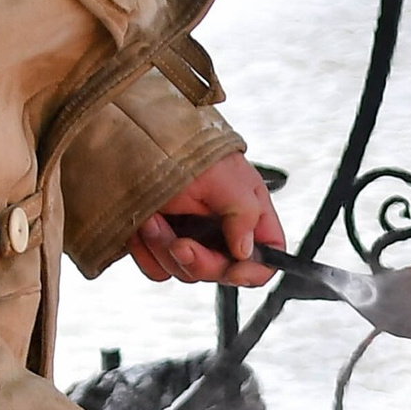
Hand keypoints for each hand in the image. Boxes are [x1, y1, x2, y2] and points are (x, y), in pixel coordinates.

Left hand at [132, 153, 284, 285]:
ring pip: (185, 272)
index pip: (267, 258)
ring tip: (154, 219)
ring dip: (165, 250)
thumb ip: (245, 214)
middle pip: (221, 272)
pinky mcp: (161, 246)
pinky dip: (147, 253)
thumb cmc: (191, 148)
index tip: (233, 270)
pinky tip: (143, 226)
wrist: (144, 138)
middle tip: (180, 243)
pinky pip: (157, 269)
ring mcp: (191, 240)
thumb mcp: (227, 177)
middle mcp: (222, 232)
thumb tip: (246, 251)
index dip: (254, 271)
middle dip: (199, 260)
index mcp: (249, 217)